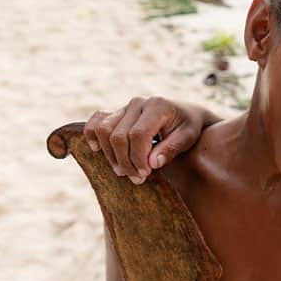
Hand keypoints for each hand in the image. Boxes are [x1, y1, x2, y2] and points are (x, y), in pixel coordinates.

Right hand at [83, 97, 204, 183]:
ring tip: (125, 171)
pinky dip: (91, 134)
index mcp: (157, 106)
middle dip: (125, 161)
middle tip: (138, 178)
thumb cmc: (189, 126)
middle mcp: (138, 103)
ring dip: (111, 155)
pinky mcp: (118, 113)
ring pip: (104, 130)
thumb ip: (172, 149)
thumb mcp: (188, 137)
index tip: (146, 173)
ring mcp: (126, 107)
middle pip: (118, 136)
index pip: (138, 134)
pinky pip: (96, 120)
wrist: (187, 114)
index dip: (138, 157)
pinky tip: (97, 149)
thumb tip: (152, 163)